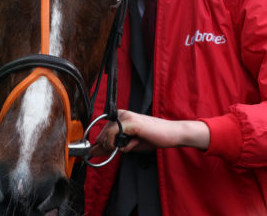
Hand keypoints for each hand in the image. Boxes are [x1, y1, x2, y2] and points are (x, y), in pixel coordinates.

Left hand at [93, 109, 210, 154]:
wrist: (171, 134)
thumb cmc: (153, 137)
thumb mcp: (130, 143)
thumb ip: (114, 146)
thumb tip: (95, 151)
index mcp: (121, 116)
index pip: (103, 130)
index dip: (101, 143)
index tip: (98, 152)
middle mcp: (121, 114)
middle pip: (103, 132)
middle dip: (106, 146)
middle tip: (117, 151)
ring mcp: (125, 116)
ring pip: (106, 133)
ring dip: (113, 146)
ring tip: (130, 145)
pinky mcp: (130, 121)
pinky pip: (113, 133)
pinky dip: (114, 143)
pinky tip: (125, 146)